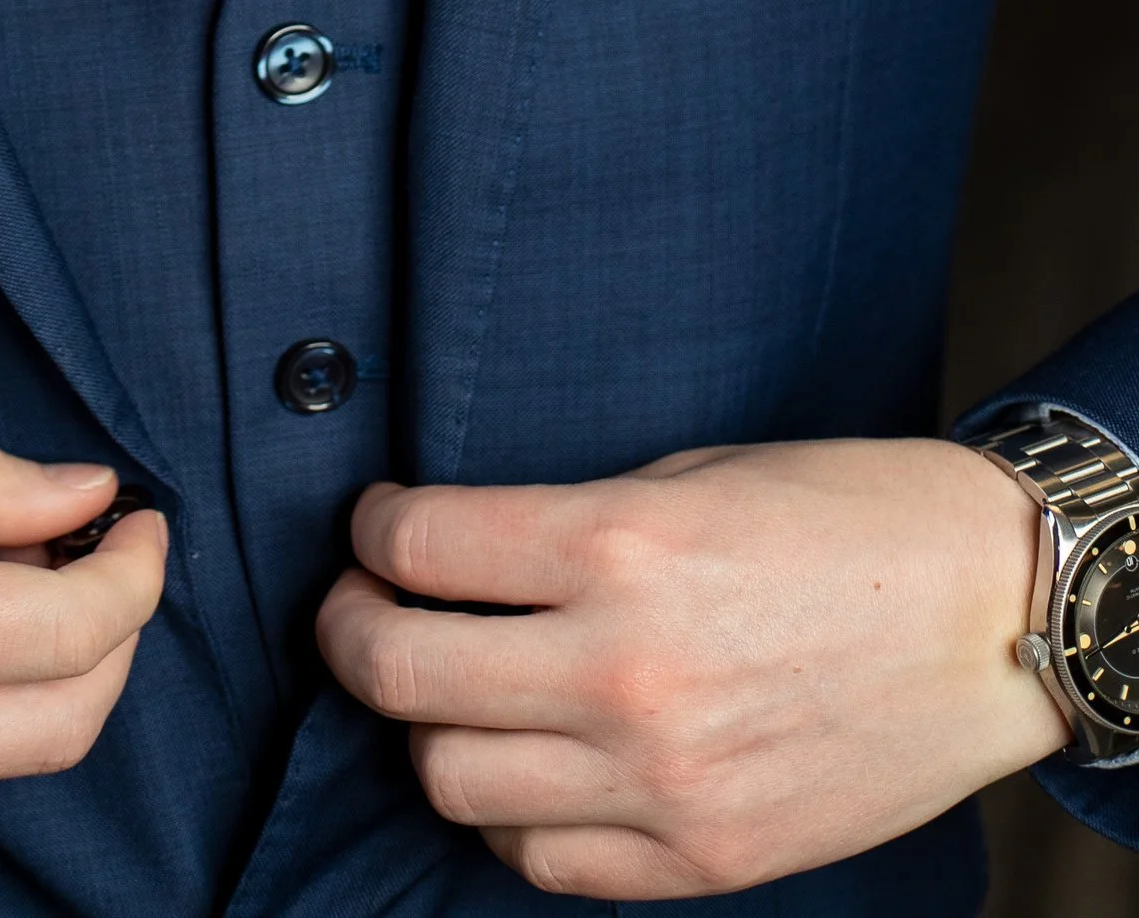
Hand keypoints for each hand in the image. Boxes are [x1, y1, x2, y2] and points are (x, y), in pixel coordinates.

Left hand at [317, 436, 1068, 896]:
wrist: (983, 616)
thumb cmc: (840, 518)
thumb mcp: (684, 474)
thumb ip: (563, 525)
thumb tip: (448, 554)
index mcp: (619, 545)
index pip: (416, 548)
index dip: (371, 531)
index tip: (376, 529)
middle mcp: (624, 669)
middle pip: (400, 673)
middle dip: (351, 631)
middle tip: (360, 608)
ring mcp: (661, 778)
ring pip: (449, 780)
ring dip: (426, 730)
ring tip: (449, 690)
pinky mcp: (701, 858)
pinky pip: (541, 861)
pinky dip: (507, 814)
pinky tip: (524, 764)